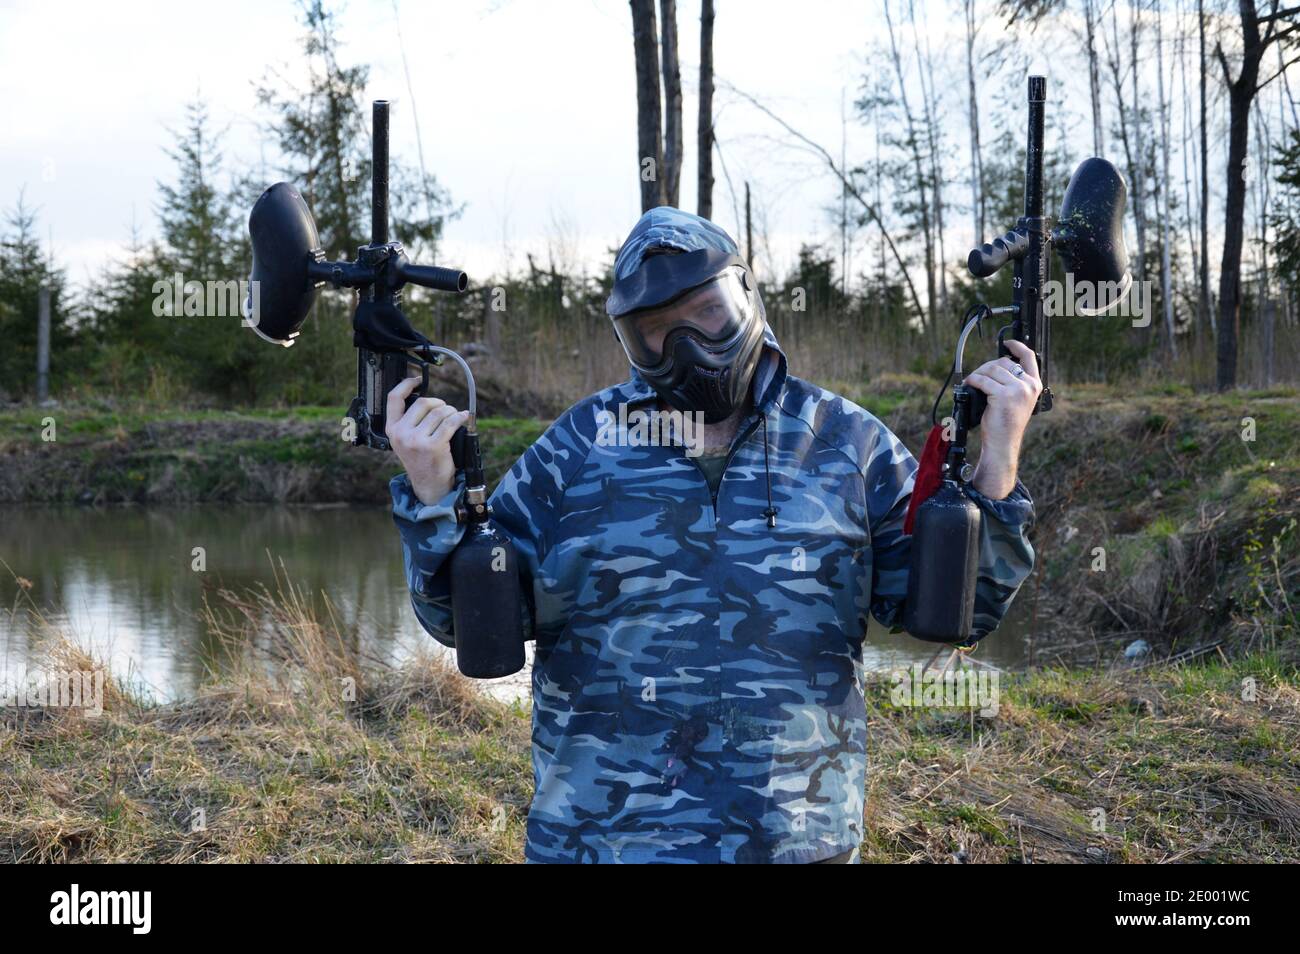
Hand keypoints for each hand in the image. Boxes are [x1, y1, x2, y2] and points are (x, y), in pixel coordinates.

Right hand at [386, 376, 469, 505]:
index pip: (394, 398)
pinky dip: (460, 417)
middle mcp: (401, 434)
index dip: (406, 384)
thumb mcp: (405, 440)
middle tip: (445, 409)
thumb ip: (409, 421)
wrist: (429, 484)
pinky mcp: (433, 446)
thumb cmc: (421, 459)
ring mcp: (416, 440)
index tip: (418, 380)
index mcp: (392, 429)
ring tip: (454, 417)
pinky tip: (463, 417)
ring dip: (450, 411)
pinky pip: (450, 423)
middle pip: (423, 403)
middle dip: (438, 403)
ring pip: (439, 412)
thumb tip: (427, 399)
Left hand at [962, 338, 1041, 498]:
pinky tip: (970, 385)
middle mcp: (1029, 386)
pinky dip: (973, 381)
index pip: (1029, 357)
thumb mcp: (1016, 400)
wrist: (1003, 443)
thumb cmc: (1006, 424)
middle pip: (1003, 362)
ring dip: (978, 374)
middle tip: (977, 376)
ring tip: (972, 382)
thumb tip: (996, 366)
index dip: (1017, 346)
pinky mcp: (1004, 395)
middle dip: (987, 367)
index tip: (1007, 343)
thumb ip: (1013, 383)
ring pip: (992, 369)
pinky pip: (983, 380)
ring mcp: (1018, 390)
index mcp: (1035, 385)